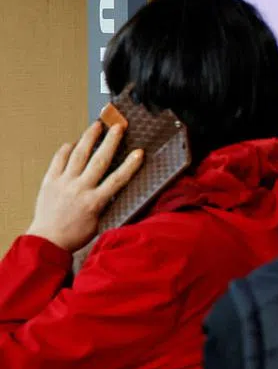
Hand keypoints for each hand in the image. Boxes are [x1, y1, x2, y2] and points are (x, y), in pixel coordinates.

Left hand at [27, 120, 143, 252]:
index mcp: (94, 202)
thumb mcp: (99, 223)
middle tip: (118, 126)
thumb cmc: (74, 236)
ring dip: (88, 138)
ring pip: (78, 155)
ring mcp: (63, 184)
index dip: (130, 164)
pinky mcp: (49, 182)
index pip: (117, 179)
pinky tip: (71, 143)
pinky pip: (58, 161)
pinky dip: (65, 150)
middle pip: (99, 160)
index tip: (139, 152)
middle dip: (110, 141)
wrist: (46, 241)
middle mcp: (79, 189)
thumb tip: (118, 190)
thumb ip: (108, 204)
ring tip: (96, 126)